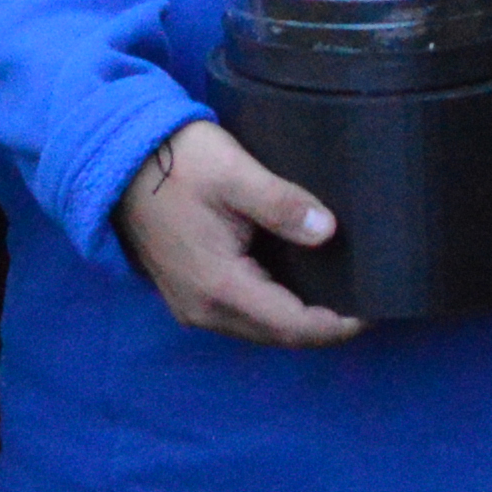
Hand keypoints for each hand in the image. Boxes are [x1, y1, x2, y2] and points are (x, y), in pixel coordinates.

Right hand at [115, 120, 359, 349]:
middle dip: (323, 327)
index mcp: (219, 287)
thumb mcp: (236, 174)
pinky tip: (299, 284)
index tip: (373, 311)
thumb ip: (282, 204)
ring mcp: (192, 303)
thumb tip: (327, 230)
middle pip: (278, 334)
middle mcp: (204, 308)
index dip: (337, 325)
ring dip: (298, 319)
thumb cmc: (177, 162)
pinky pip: (242, 313)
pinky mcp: (188, 291)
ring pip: (259, 327)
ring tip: (340, 295)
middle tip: (366, 302)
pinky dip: (274, 307)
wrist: (118, 157)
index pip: (292, 325)